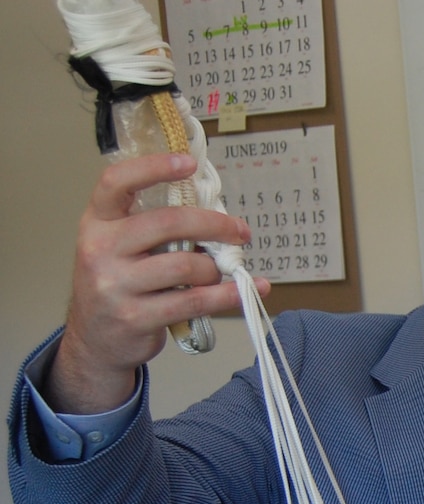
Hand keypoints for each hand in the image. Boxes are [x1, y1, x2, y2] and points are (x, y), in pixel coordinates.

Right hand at [50, 153, 264, 412]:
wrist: (94, 338)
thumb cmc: (118, 284)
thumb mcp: (120, 247)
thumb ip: (153, 228)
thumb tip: (213, 215)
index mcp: (97, 222)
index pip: (116, 182)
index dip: (154, 167)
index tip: (189, 164)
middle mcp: (101, 249)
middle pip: (168, 223)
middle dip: (214, 224)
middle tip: (240, 231)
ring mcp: (115, 285)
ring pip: (187, 266)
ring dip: (215, 268)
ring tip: (220, 271)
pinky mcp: (136, 317)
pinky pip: (194, 302)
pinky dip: (227, 296)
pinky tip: (246, 291)